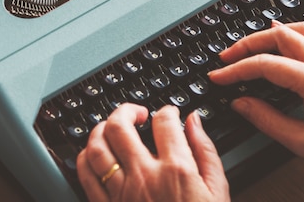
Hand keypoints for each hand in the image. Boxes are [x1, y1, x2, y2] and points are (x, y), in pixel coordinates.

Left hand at [76, 103, 229, 201]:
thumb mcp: (217, 192)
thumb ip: (205, 151)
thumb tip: (194, 122)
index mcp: (177, 170)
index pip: (163, 122)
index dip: (166, 110)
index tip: (168, 114)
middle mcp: (145, 177)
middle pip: (119, 125)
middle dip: (126, 109)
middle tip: (137, 113)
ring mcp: (122, 193)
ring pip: (97, 146)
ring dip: (102, 129)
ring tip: (113, 127)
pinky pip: (85, 175)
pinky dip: (86, 157)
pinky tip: (96, 153)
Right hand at [208, 21, 303, 169]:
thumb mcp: (303, 141)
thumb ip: (267, 120)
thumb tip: (240, 103)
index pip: (264, 64)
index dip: (236, 70)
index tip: (219, 76)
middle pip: (276, 36)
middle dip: (246, 44)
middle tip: (227, 57)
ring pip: (294, 28)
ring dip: (267, 33)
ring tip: (248, 44)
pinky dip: (290, 31)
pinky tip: (280, 36)